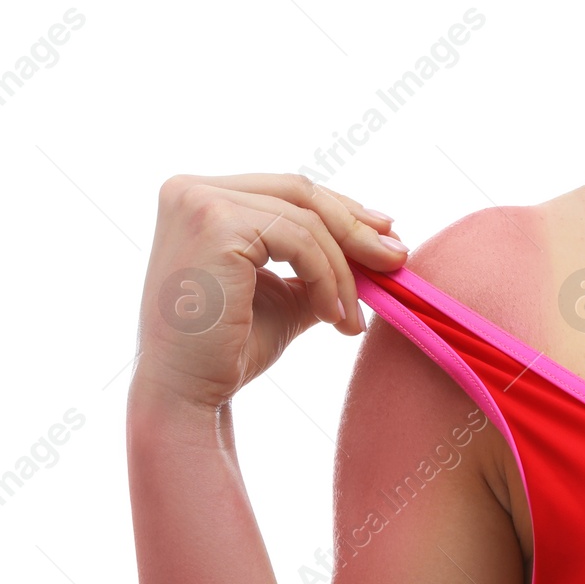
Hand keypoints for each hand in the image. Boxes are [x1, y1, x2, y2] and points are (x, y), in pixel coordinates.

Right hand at [132, 173, 407, 410]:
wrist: (188, 393)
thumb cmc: (229, 350)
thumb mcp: (284, 295)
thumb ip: (317, 266)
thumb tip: (379, 248)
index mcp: (200, 199)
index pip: (287, 191)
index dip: (342, 209)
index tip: (386, 234)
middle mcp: (191, 190)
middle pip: (300, 192)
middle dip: (356, 228)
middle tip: (397, 261)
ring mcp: (199, 202)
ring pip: (307, 220)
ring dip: (343, 271)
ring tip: (352, 320)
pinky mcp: (215, 223)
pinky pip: (300, 241)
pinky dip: (327, 279)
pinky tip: (334, 318)